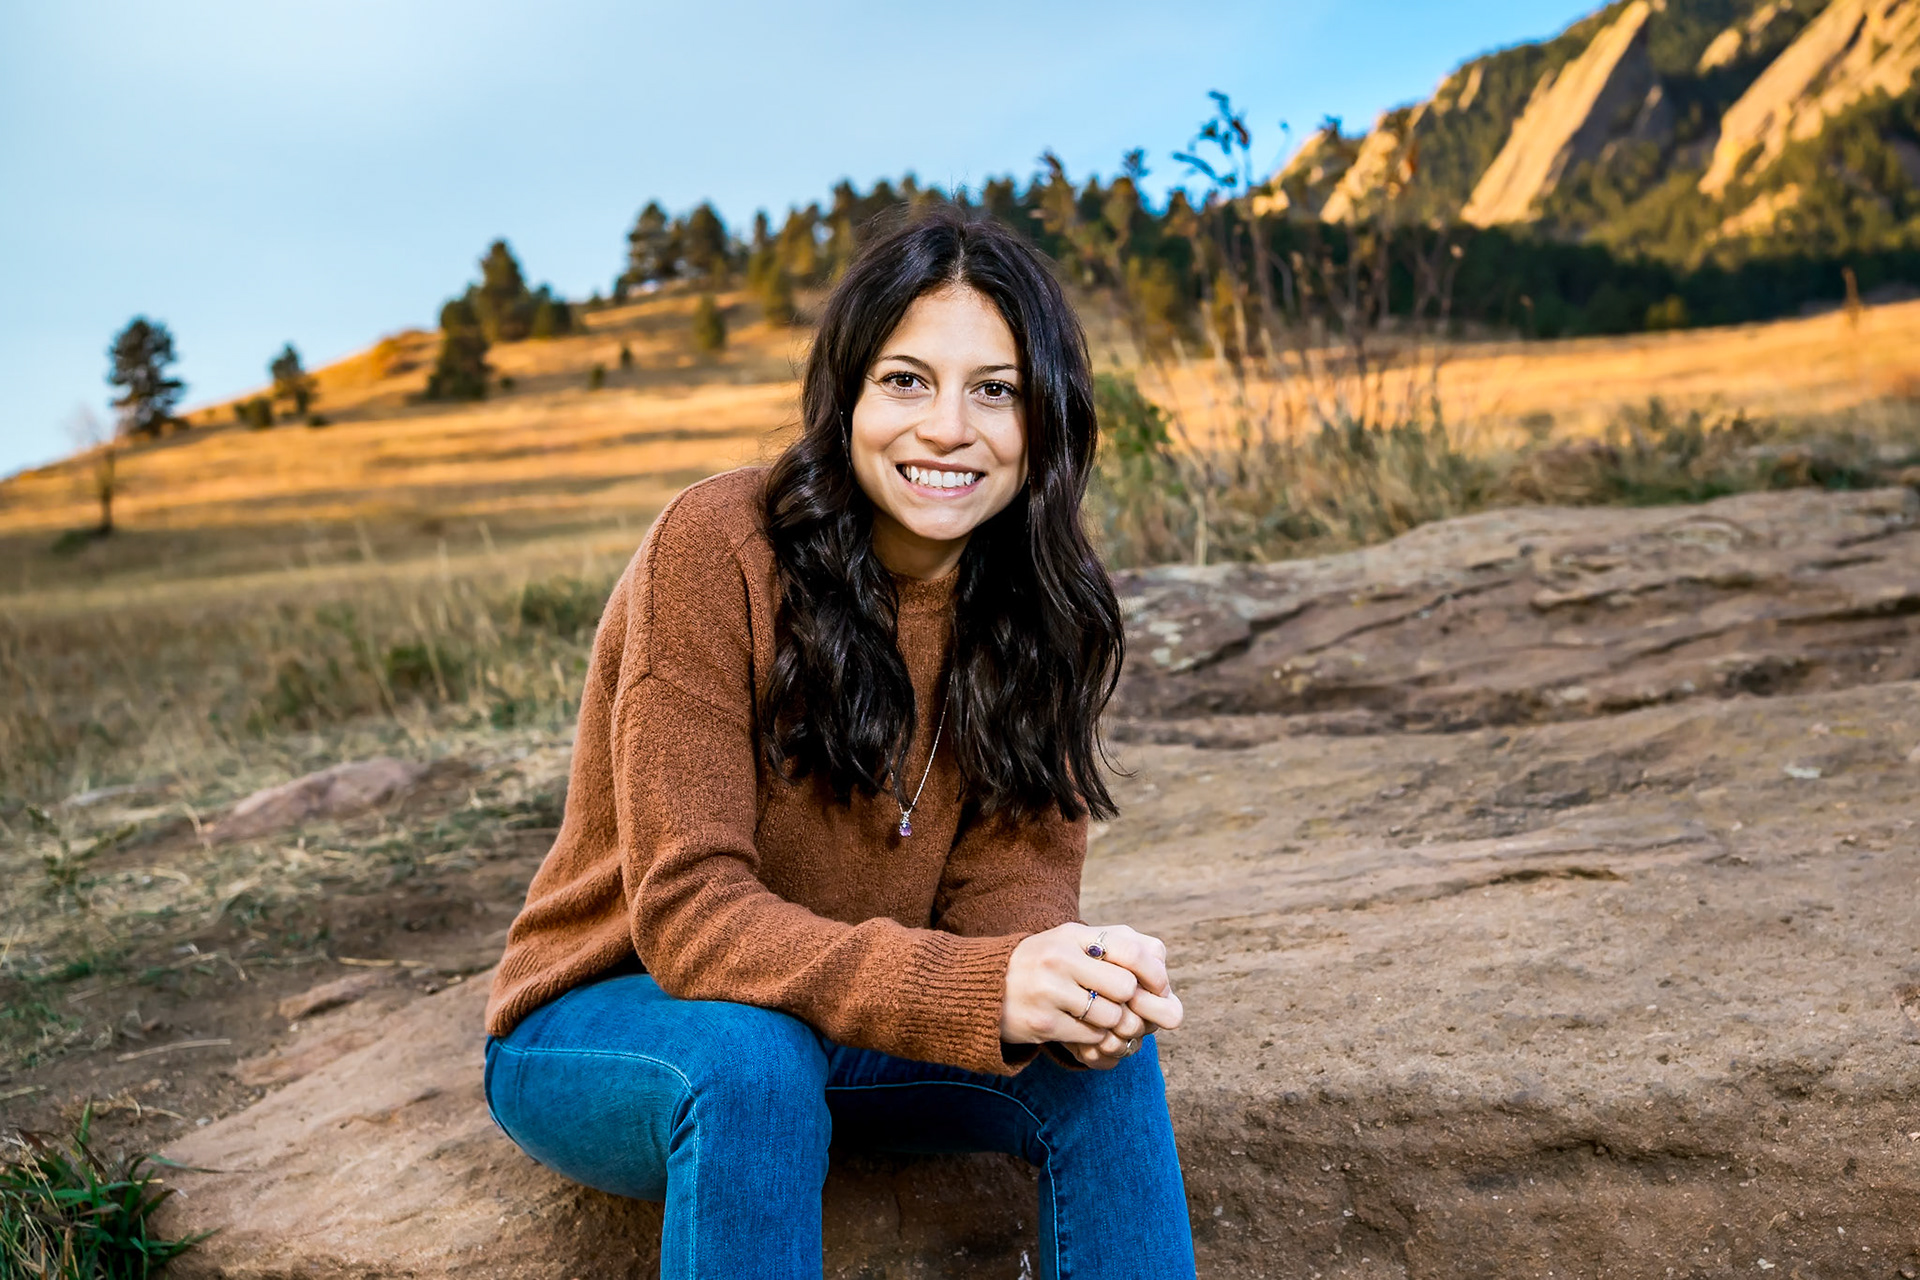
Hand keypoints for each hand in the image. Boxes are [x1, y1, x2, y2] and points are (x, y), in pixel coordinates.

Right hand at [1000, 922, 1183, 1069]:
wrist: (982, 988)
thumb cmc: (1040, 967)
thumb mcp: (1070, 945)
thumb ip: (1114, 951)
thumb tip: (1165, 983)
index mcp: (1073, 934)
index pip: (1132, 948)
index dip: (1154, 972)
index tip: (1158, 988)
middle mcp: (1061, 957)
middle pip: (1126, 987)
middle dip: (1134, 1004)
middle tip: (1128, 1010)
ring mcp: (1050, 990)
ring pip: (1112, 1016)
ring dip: (1113, 1024)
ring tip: (1099, 1020)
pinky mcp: (1043, 1022)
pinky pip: (1091, 1036)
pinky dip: (1094, 1038)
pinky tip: (1080, 1030)